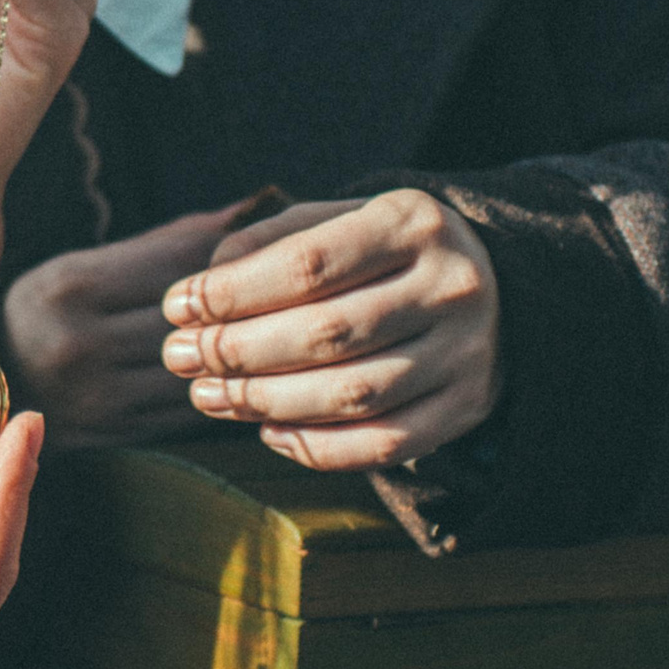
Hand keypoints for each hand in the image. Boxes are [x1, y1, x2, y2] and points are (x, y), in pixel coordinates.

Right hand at [3, 205, 248, 448]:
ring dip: (234, 345)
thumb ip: (155, 246)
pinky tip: (237, 370)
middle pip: (190, 312)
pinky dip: (218, 385)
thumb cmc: (39, 317)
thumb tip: (239, 214)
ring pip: (196, 362)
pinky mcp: (115, 432)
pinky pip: (187, 406)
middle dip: (238, 294)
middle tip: (276, 281)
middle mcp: (79, 341)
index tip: (254, 239)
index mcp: (68, 287)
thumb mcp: (73, 269)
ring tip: (265, 325)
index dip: (223, 247)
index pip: (173, 260)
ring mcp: (97, 393)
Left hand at [160, 189, 502, 471]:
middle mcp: (451, 285)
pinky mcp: (466, 407)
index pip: (307, 264)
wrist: (491, 288)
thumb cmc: (382, 253)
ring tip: (209, 395)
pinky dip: (318, 447)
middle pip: (327, 333)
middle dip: (237, 351)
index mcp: (413, 222)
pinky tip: (268, 431)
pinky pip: (385, 445)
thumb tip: (204, 290)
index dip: (232, 293)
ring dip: (266, 402)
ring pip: (353, 395)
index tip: (177, 306)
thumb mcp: (336, 221)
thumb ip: (270, 242)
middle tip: (180, 357)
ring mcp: (466, 352)